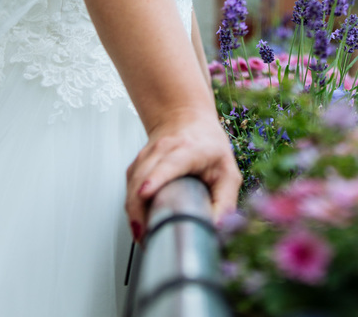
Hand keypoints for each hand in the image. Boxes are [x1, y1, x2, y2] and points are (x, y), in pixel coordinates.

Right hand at [125, 106, 240, 238]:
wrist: (188, 120)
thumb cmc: (209, 146)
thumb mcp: (228, 172)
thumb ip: (225, 201)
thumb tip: (216, 229)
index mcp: (189, 149)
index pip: (169, 162)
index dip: (156, 177)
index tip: (145, 193)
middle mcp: (163, 148)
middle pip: (143, 176)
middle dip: (140, 207)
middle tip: (147, 237)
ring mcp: (147, 155)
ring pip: (132, 184)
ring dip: (134, 212)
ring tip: (145, 237)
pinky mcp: (137, 165)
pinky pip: (129, 188)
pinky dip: (132, 207)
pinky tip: (140, 225)